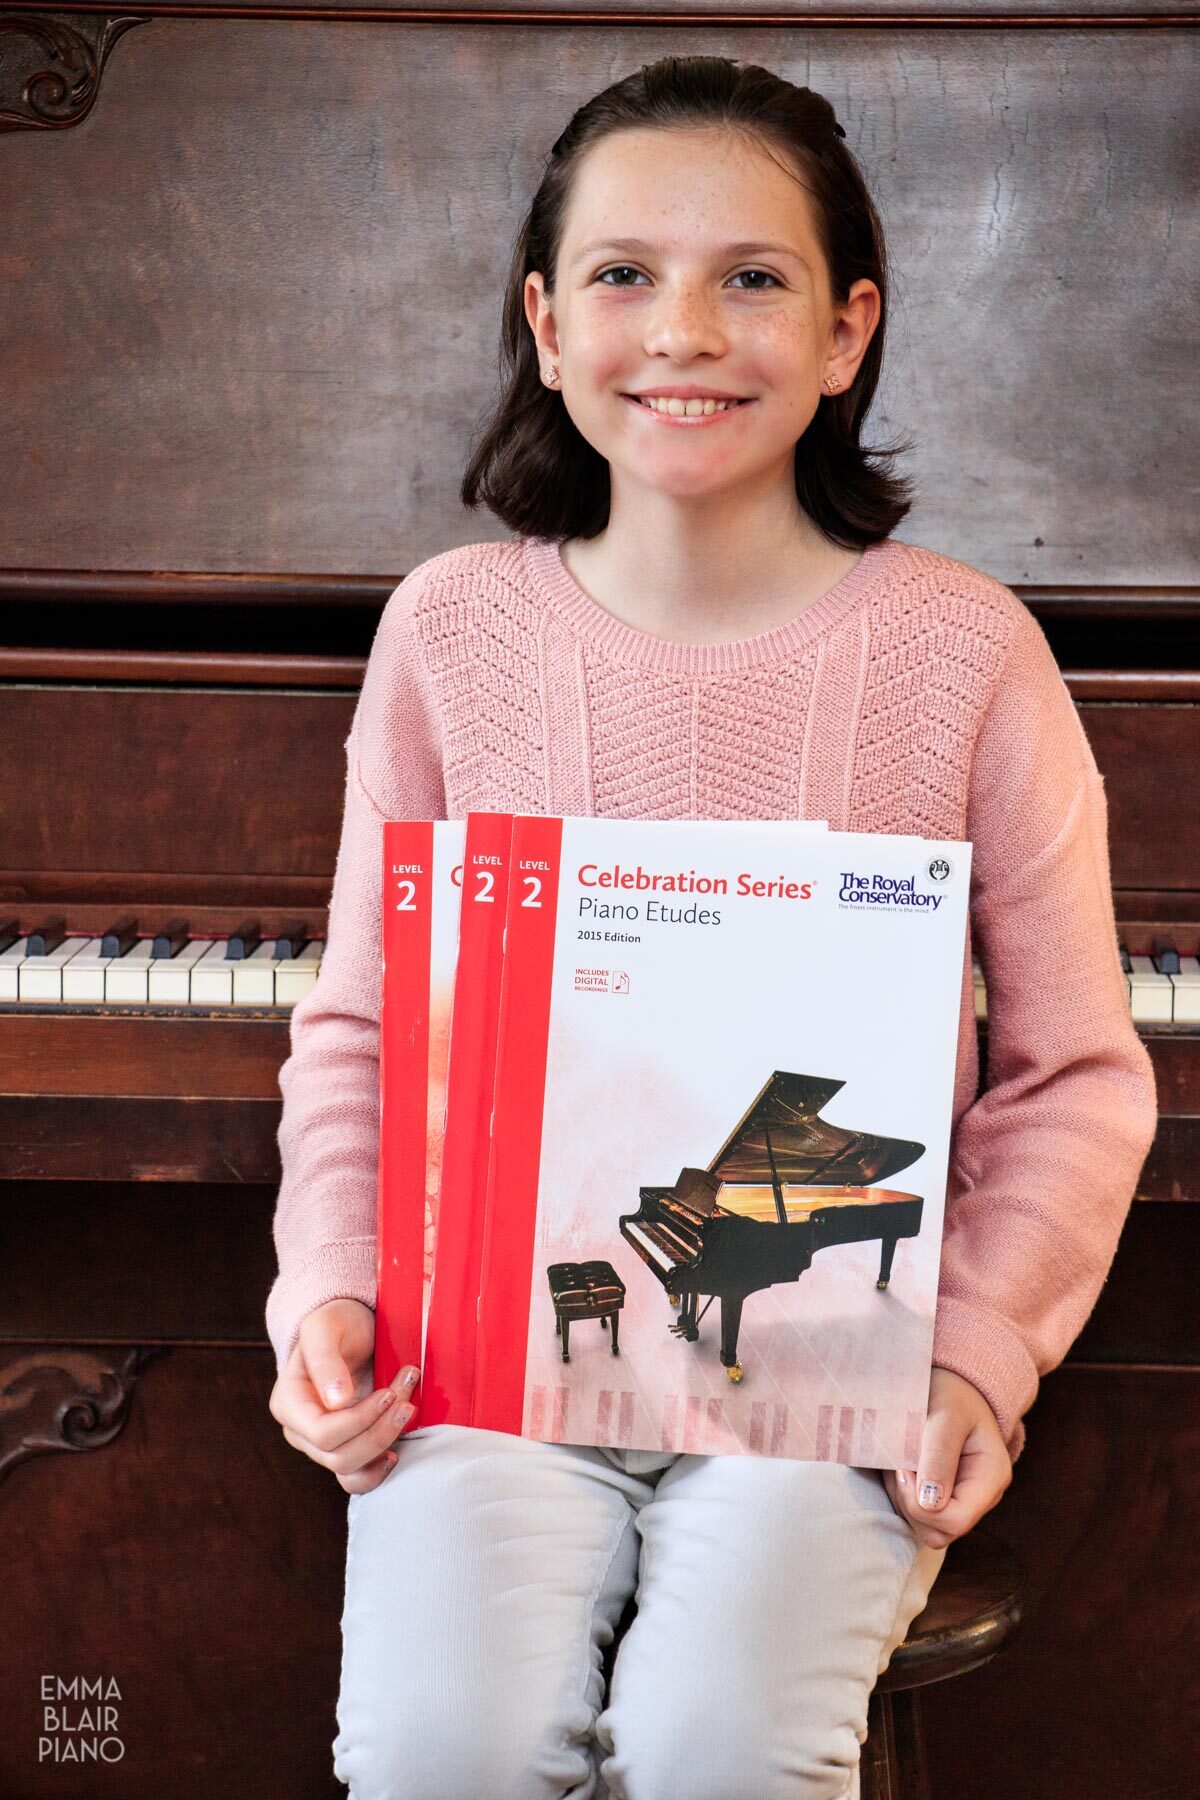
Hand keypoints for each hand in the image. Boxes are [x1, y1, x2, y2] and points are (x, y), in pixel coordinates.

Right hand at [267, 1298, 420, 1493]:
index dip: (359, 1420)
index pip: (322, 1432)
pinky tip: (395, 1454)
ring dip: (383, 1445)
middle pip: (338, 1456)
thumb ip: (325, 1360)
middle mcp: (301, 1431)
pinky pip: (356, 1479)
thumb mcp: (325, 1328)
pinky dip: (377, 1473)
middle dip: (379, 1430)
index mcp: (289, 1403)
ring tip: (406, 1414)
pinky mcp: (346, 1447)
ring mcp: (323, 1444)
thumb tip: (335, 1402)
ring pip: (349, 1471)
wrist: (352, 1326)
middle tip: (406, 1398)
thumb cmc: (336, 1323)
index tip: (388, 1393)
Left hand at [882, 1367, 1012, 1549]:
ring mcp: (963, 1501)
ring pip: (926, 1528)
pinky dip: (902, 1495)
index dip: (921, 1504)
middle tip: (900, 1464)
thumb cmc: (951, 1395)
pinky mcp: (944, 1500)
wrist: (952, 1386)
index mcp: (991, 1477)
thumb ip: (938, 1456)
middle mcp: (981, 1497)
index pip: (957, 1519)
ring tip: (901, 1462)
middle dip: (910, 1503)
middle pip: (940, 1532)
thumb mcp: (946, 1415)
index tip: (904, 1469)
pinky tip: (902, 1468)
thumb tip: (929, 1503)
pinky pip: (918, 1516)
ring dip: (903, 1499)